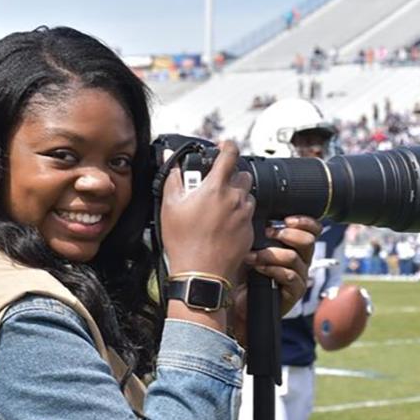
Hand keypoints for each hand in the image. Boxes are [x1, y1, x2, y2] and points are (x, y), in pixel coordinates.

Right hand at [160, 141, 254, 285]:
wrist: (201, 273)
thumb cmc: (184, 243)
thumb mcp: (170, 206)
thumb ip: (173, 177)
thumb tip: (170, 158)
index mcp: (216, 188)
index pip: (230, 154)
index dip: (227, 145)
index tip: (223, 146)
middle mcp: (235, 198)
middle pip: (243, 174)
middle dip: (231, 175)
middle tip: (215, 185)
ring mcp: (245, 215)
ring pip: (247, 195)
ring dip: (236, 196)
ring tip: (218, 207)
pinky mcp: (249, 231)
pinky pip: (248, 215)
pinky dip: (238, 215)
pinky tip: (223, 225)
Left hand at [229, 216, 321, 343]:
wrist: (234, 303)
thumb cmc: (242, 272)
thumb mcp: (251, 245)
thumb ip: (262, 230)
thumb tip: (259, 209)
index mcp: (296, 246)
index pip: (313, 229)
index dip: (305, 221)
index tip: (286, 219)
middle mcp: (301, 261)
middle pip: (309, 241)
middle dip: (287, 234)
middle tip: (268, 234)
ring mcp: (299, 277)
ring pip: (294, 257)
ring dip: (270, 253)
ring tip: (252, 256)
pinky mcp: (293, 293)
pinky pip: (289, 276)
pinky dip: (271, 270)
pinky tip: (258, 269)